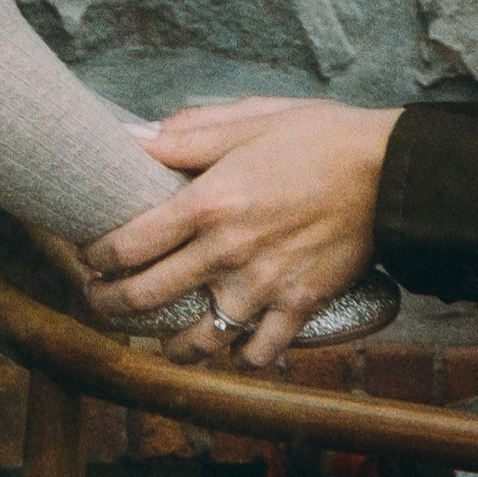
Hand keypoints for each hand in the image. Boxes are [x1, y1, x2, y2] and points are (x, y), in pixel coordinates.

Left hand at [83, 96, 401, 367]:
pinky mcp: (300, 306)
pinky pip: (259, 352)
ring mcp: (264, 285)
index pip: (129, 243)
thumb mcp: (248, 119)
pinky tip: (230, 349)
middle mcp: (228, 251)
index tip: (87, 256)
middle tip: (97, 301)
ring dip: (168, 347)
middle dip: (109, 304)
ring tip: (157, 341)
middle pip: (147, 297)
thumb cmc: (317, 137)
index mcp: (209, 202)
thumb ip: (185, 134)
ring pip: (198, 341)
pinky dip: (240, 357)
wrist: (390, 171)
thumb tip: (133, 139)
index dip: (96, 256)